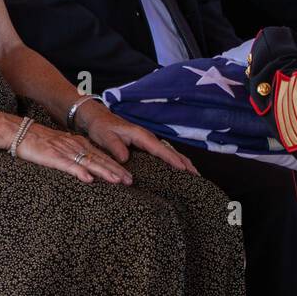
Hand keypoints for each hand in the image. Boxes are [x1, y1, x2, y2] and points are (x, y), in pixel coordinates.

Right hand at [15, 120, 132, 184]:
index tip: (128, 176)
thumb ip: (75, 155)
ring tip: (117, 180)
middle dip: (116, 171)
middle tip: (130, 181)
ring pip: (88, 162)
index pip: (101, 156)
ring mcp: (64, 151)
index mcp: (78, 143)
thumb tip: (88, 169)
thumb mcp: (61, 146)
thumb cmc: (38, 141)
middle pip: (99, 160)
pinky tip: (89, 179)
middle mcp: (75, 146)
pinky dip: (79, 171)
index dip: (115, 167)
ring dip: (104, 172)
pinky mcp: (52, 156)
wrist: (19, 132)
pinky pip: (68, 165)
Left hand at [78, 104, 200, 175]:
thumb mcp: (105, 137)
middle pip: (171, 151)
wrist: (99, 118)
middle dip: (185, 163)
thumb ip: (115, 147)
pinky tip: (180, 169)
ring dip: (183, 162)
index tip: (184, 170)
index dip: (172, 160)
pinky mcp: (147, 145)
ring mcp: (149, 141)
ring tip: (195, 175)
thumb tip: (126, 159)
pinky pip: (164, 153)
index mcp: (141, 135)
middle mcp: (148, 137)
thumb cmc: (102, 128)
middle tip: (197, 177)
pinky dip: (175, 160)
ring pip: (170, 152)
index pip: (160, 149)